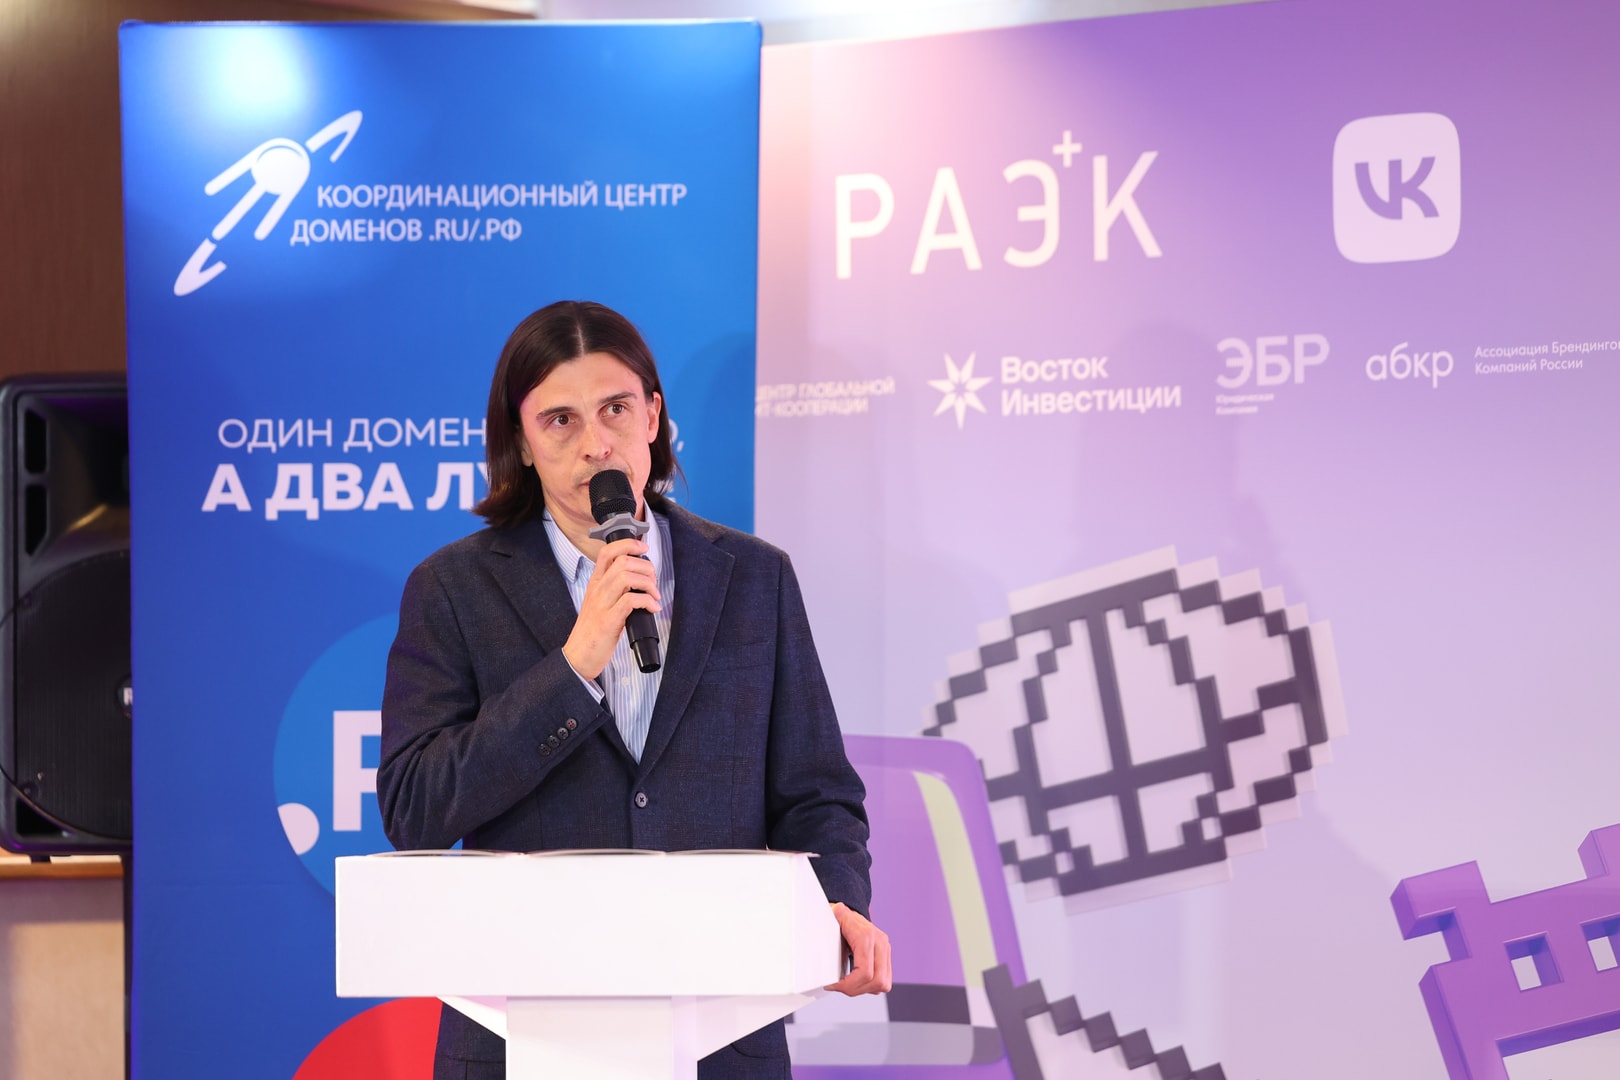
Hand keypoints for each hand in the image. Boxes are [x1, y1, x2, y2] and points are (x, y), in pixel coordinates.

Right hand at [560, 537, 661, 679]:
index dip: (628, 544)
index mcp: (595, 584)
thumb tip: (640, 581)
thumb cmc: (592, 632)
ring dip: (648, 583)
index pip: (607, 552)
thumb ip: (615, 590)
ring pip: (626, 577)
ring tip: (654, 595)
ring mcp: (602, 604)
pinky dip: (647, 602)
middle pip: (623, 561)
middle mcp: (597, 590)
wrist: (578, 656)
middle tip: (653, 581)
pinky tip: (653, 608)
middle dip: (646, 567)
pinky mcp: (609, 620)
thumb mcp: (600, 604)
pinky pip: (631, 600)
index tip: (644, 548)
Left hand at [826, 902, 891, 995]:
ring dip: (864, 989)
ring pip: (883, 984)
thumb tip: (836, 910)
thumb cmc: (840, 917)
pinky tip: (856, 981)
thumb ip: (835, 914)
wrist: (850, 914)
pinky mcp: (886, 958)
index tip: (834, 985)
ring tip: (847, 985)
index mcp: (867, 936)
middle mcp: (881, 943)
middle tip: (838, 987)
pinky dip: (870, 986)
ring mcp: (885, 951)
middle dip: (855, 989)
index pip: (865, 972)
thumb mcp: (834, 915)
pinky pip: (884, 981)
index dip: (848, 984)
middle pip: (877, 981)